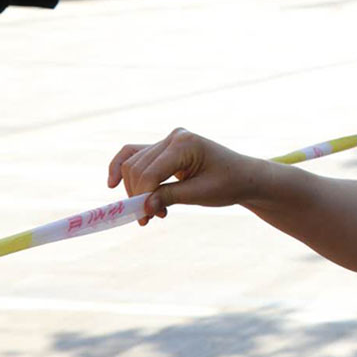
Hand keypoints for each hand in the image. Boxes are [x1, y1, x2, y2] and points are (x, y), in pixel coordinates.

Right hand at [107, 129, 265, 224]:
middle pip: (137, 168)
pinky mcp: (164, 148)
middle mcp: (174, 136)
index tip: (145, 219)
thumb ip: (170, 197)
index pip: (151, 172)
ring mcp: (168, 140)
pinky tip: (112, 185)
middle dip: (139, 196)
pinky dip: (122, 169)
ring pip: (133, 165)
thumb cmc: (228, 183)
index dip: (143, 196)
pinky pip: (135, 156)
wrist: (244, 177)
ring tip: (152, 213)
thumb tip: (142, 208)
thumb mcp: (201, 194)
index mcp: (186, 143)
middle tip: (149, 219)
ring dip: (136, 191)